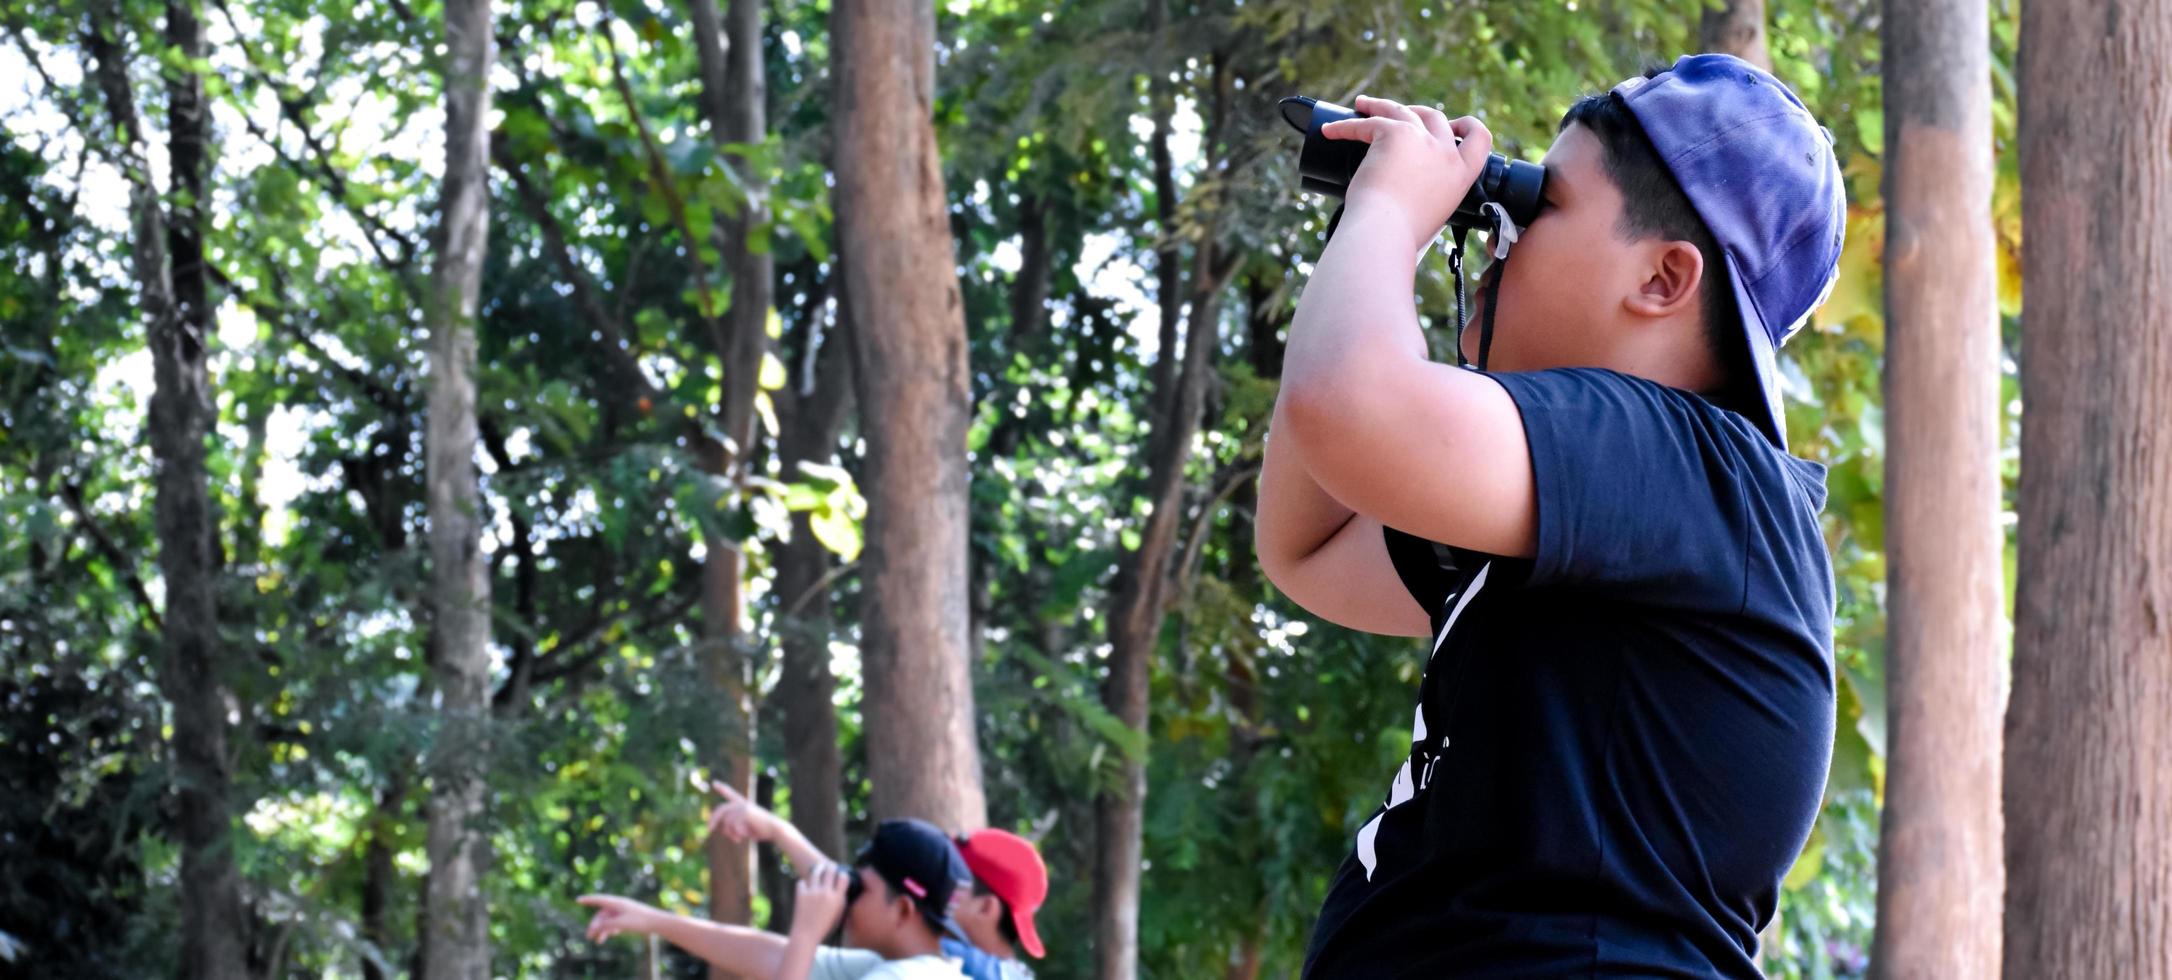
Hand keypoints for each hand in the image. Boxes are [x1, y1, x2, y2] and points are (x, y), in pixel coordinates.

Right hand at [578, 894, 661, 942]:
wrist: (657, 922)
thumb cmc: (639, 921)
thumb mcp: (620, 923)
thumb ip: (606, 924)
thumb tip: (595, 926)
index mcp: (617, 902)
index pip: (599, 900)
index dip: (588, 900)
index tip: (578, 900)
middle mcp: (619, 905)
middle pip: (602, 914)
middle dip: (595, 925)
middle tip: (589, 937)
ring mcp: (624, 911)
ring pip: (608, 920)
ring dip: (602, 930)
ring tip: (598, 941)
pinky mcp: (628, 918)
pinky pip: (615, 922)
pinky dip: (611, 929)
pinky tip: (610, 935)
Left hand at [706, 779, 774, 843]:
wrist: (775, 829)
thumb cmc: (762, 830)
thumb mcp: (745, 828)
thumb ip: (735, 826)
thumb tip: (723, 829)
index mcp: (744, 805)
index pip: (731, 794)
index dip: (723, 789)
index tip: (714, 783)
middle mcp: (742, 804)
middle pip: (721, 809)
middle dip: (713, 819)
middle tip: (709, 830)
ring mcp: (743, 806)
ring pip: (727, 821)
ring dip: (730, 833)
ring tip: (738, 839)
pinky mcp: (745, 811)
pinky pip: (733, 825)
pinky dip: (736, 833)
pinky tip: (744, 836)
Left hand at [791, 862, 851, 938]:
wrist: (806, 935)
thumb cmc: (824, 927)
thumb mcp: (838, 914)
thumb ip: (840, 900)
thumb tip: (841, 887)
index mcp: (837, 898)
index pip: (843, 877)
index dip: (842, 874)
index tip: (840, 875)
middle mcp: (826, 893)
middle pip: (830, 870)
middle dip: (831, 867)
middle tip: (830, 866)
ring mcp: (813, 892)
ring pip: (816, 872)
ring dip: (818, 869)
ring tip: (819, 868)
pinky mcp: (801, 894)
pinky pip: (802, 882)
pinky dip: (804, 883)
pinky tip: (805, 885)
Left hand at [1320, 95, 1493, 252]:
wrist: (1385, 233)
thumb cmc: (1401, 234)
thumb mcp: (1430, 214)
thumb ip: (1429, 196)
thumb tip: (1410, 194)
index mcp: (1462, 175)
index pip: (1480, 138)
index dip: (1467, 125)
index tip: (1453, 123)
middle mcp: (1446, 153)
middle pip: (1435, 116)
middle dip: (1416, 111)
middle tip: (1395, 114)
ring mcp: (1423, 140)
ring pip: (1400, 110)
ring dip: (1379, 105)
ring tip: (1361, 104)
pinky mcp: (1395, 134)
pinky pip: (1368, 122)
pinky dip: (1345, 126)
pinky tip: (1331, 130)